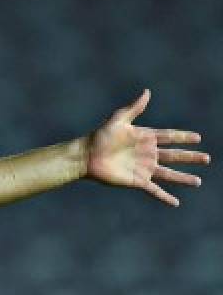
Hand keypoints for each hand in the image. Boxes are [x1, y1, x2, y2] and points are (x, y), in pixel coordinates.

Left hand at [86, 89, 209, 205]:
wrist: (86, 156)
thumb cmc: (100, 136)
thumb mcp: (118, 120)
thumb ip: (134, 108)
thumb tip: (147, 91)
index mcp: (146, 138)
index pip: (170, 137)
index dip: (183, 137)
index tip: (197, 138)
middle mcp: (148, 153)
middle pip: (175, 156)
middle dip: (190, 157)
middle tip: (207, 158)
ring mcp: (144, 168)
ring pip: (169, 174)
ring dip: (183, 178)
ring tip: (198, 181)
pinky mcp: (137, 181)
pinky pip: (154, 190)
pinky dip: (164, 197)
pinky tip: (175, 203)